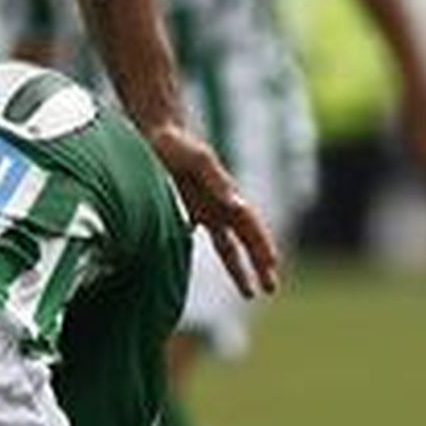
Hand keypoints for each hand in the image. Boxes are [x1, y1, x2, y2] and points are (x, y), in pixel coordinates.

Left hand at [146, 123, 278, 297]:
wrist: (153, 133)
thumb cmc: (176, 145)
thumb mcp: (199, 160)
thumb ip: (217, 182)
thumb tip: (237, 205)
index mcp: (225, 193)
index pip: (249, 225)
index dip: (261, 246)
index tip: (272, 267)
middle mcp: (219, 204)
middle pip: (244, 239)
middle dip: (258, 263)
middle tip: (271, 288)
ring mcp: (204, 209)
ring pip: (228, 245)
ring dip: (240, 267)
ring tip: (251, 292)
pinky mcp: (186, 210)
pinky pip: (204, 239)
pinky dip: (215, 255)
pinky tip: (215, 271)